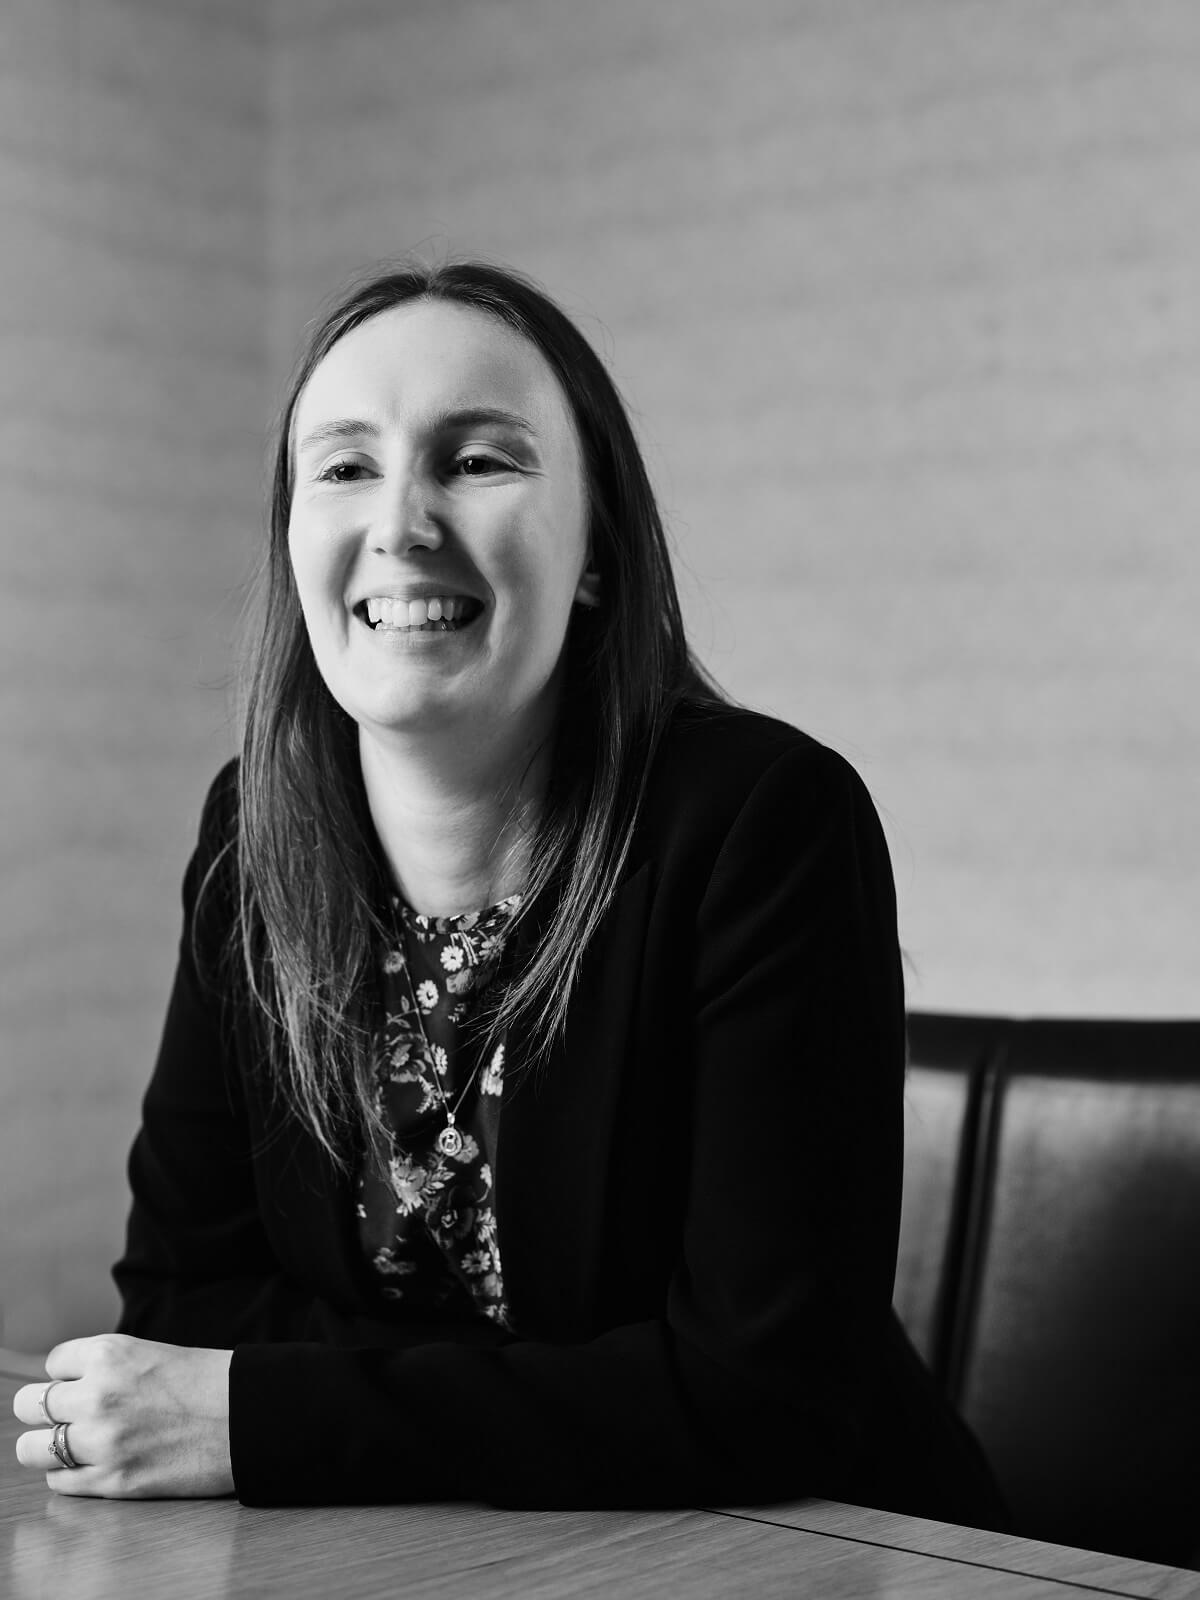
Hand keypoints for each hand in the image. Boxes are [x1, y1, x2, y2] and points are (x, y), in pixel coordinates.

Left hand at [12, 1333, 233, 1497]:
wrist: (250, 1418)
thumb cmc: (208, 1383)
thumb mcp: (150, 1354)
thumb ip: (107, 1368)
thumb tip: (66, 1388)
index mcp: (110, 1353)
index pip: (53, 1364)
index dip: (70, 1376)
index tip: (87, 1383)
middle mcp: (98, 1394)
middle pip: (28, 1404)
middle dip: (45, 1410)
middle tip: (68, 1415)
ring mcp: (102, 1441)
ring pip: (30, 1447)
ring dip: (46, 1445)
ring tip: (71, 1444)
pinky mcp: (113, 1481)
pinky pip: (58, 1480)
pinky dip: (68, 1474)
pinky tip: (93, 1464)